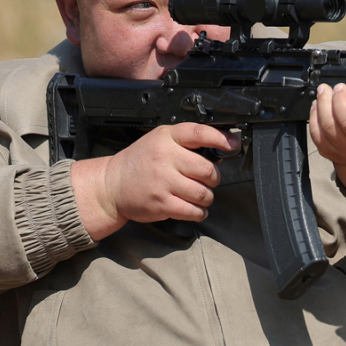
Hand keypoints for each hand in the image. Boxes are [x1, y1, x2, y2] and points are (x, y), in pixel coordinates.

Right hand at [72, 123, 239, 239]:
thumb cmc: (140, 162)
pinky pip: (193, 211)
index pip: (198, 133)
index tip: (233, 144)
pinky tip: (194, 208)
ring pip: (203, 193)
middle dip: (213, 178)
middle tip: (207, 179)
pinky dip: (199, 212)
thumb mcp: (159, 140)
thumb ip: (186, 142)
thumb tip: (221, 147)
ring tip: (197, 194)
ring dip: (206, 197)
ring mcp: (163, 183)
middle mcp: (165, 158)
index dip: (220, 138)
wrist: (112, 185)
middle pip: (207, 170)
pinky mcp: (162, 204)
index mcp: (166, 138)